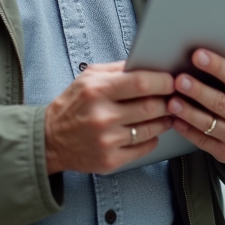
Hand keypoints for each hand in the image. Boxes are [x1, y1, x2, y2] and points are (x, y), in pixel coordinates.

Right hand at [45, 62, 174, 174]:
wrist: (50, 138)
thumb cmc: (73, 104)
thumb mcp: (88, 77)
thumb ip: (118, 69)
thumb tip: (148, 64)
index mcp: (98, 90)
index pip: (142, 83)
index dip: (163, 81)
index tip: (171, 81)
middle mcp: (103, 116)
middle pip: (152, 107)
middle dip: (168, 101)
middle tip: (173, 98)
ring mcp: (107, 141)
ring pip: (152, 128)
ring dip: (164, 120)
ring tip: (164, 114)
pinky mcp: (111, 160)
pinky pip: (145, 147)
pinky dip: (153, 138)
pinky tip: (149, 131)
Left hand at [168, 31, 224, 165]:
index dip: (217, 66)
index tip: (197, 55)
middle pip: (221, 103)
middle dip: (198, 91)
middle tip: (178, 79)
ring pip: (209, 124)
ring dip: (188, 112)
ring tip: (171, 100)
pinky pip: (202, 141)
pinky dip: (186, 130)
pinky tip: (173, 119)